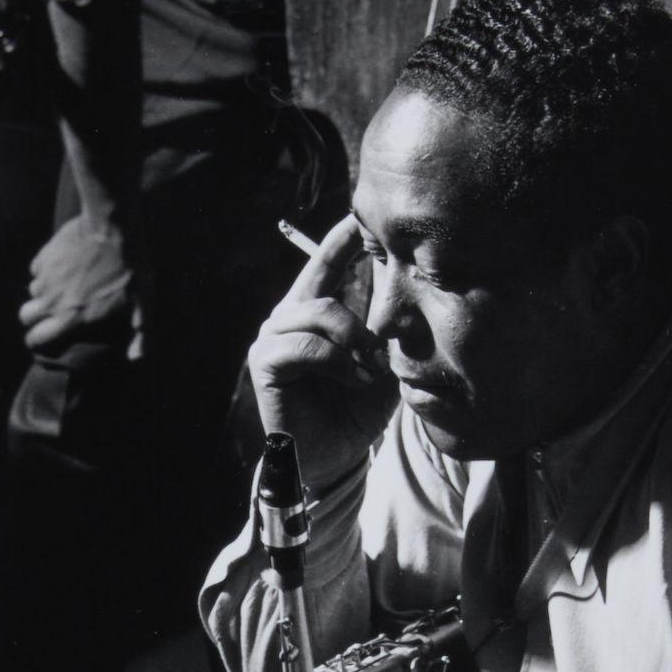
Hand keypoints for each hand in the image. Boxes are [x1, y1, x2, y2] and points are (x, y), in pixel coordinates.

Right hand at [19, 213, 134, 358]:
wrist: (112, 224)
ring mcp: (46, 277)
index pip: (37, 338)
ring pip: (33, 291)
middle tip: (45, 313)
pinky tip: (63, 264)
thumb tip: (136, 358)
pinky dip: (46, 270)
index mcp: (72, 316)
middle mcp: (52, 300)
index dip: (35, 340)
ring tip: (62, 284)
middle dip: (32, 318)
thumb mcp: (143, 300)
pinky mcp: (44, 256)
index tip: (39, 337)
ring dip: (43, 291)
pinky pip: (37, 269)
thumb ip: (141, 333)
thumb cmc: (130, 264)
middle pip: (25, 316)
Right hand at [247, 214, 397, 491]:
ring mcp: (273, 338)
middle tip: (382, 350)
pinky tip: (353, 380)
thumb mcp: (384, 358)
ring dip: (352, 342)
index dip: (341, 238)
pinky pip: (305, 347)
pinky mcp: (265, 364)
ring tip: (369, 370)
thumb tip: (407, 285)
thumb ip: (385, 324)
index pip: (326, 262)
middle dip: (362, 315)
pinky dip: (336, 362)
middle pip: (324, 284)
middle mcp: (288, 316)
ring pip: (317, 313)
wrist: (336, 455)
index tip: (361, 216)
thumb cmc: (358, 408)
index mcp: (314, 309)